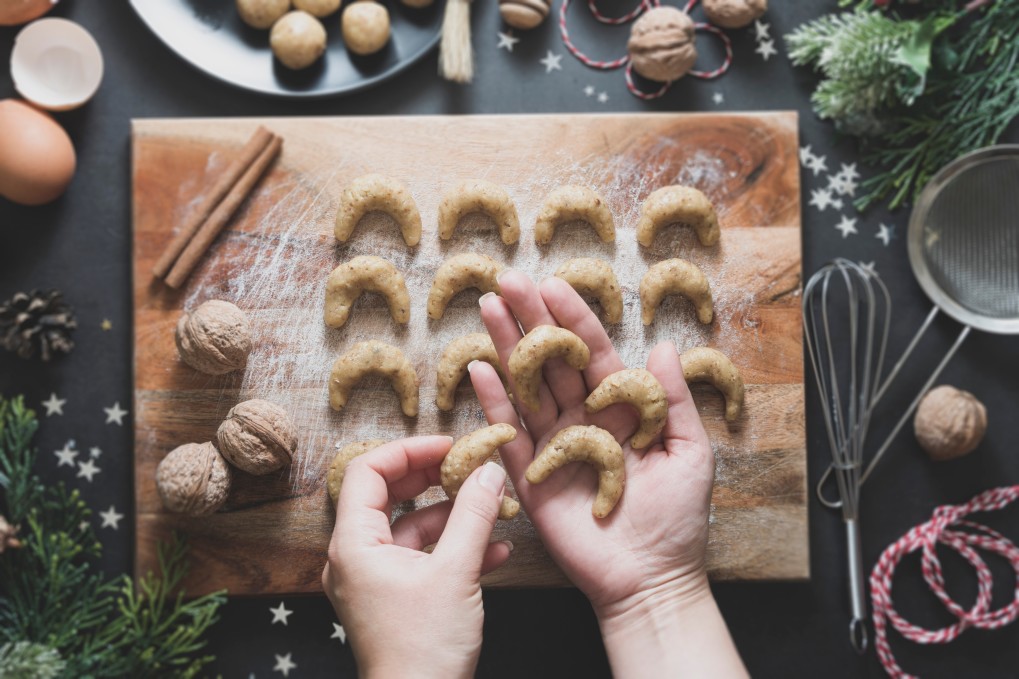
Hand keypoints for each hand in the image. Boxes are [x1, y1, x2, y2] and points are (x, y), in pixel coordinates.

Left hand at [322, 436, 512, 678]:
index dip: (409, 450)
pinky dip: (454, 548)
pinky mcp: (394, 599)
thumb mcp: (456, 572)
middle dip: (434, 479)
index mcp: (354, 544)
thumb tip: (489, 470)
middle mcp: (355, 558)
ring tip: (494, 508)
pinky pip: (422, 558)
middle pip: (389, 495)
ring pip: (412, 528)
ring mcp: (374, 580)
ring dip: (454, 516)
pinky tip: (496, 551)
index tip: (449, 444)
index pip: (369, 470)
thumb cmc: (425, 648)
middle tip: (470, 466)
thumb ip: (473, 514)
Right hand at [473, 270, 714, 615]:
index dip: (574, 319)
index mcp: (620, 410)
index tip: (554, 283)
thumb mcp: (690, 452)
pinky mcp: (531, 479)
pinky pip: (508, 435)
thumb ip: (674, 400)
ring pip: (525, 388)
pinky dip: (493, 404)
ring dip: (506, 348)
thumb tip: (664, 347)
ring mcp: (553, 447)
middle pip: (552, 362)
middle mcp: (582, 421)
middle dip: (530, 320)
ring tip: (487, 308)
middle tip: (507, 281)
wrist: (651, 578)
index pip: (593, 354)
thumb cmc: (678, 519)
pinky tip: (479, 369)